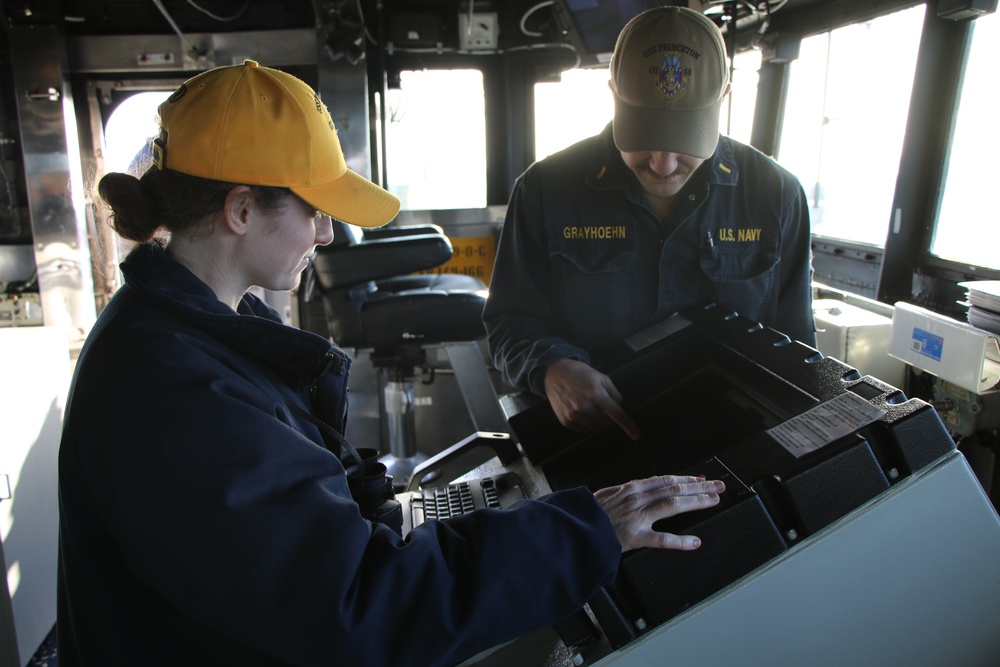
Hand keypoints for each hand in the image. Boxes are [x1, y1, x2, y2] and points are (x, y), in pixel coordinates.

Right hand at [542, 359, 641, 439]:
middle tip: (600, 404)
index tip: (637, 435)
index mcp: (595, 393)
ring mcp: (573, 415)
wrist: (554, 374)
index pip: (616, 413)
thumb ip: (614, 393)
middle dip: (607, 416)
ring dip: (597, 420)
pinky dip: (587, 423)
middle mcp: (584, 406)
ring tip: (589, 405)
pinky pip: (584, 430)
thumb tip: (619, 408)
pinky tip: (581, 410)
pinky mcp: (566, 421)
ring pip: (595, 427)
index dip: (628, 425)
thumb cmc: (579, 373)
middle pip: (606, 422)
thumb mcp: (601, 377)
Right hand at [594, 475, 724, 551]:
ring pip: (673, 505)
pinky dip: (680, 541)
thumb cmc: (588, 514)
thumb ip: (625, 492)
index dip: (686, 479)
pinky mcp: (635, 537)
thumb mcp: (606, 495)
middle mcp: (638, 498)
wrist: (574, 527)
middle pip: (675, 488)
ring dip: (697, 502)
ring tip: (714, 501)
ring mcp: (638, 517)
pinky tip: (694, 542)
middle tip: (718, 486)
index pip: (665, 480)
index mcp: (632, 488)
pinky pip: (661, 539)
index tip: (701, 479)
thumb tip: (640, 487)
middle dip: (700, 486)